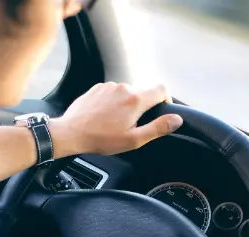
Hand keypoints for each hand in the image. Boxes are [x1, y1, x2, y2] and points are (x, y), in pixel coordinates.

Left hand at [50, 83, 182, 156]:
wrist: (72, 132)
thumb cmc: (102, 139)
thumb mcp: (134, 139)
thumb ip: (158, 128)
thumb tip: (177, 119)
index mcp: (136, 100)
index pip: (162, 90)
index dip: (166, 101)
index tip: (161, 112)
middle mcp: (124, 87)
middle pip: (144, 93)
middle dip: (143, 108)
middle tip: (132, 126)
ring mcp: (109, 86)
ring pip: (128, 93)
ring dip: (127, 106)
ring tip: (116, 123)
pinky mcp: (98, 88)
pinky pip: (113, 93)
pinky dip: (114, 103)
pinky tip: (105, 117)